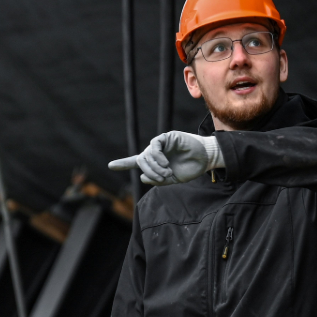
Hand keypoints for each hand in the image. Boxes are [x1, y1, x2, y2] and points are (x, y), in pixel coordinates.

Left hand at [108, 131, 222, 185]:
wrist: (205, 160)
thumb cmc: (190, 169)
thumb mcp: (172, 179)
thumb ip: (157, 179)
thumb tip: (142, 177)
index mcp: (155, 162)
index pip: (136, 162)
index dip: (123, 163)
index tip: (111, 165)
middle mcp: (155, 152)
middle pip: (141, 161)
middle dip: (149, 171)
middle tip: (163, 178)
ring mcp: (161, 144)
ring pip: (146, 155)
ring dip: (154, 167)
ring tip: (167, 173)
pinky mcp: (167, 137)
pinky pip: (154, 146)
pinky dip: (157, 156)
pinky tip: (165, 164)